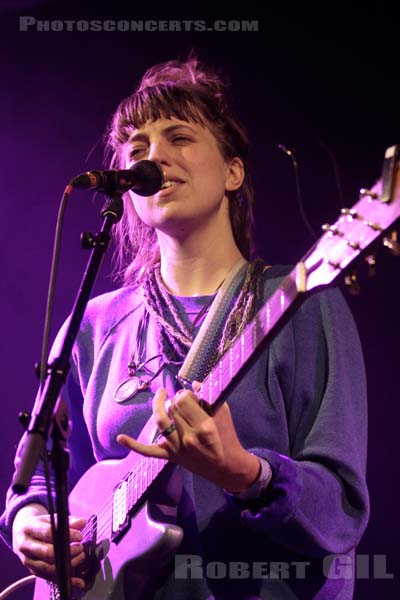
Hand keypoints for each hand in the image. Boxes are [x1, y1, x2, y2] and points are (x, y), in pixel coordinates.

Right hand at [12, 503, 86, 589]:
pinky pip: (49, 577)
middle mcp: (26, 546)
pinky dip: (64, 578)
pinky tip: (77, 580)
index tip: (79, 536)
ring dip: (67, 564)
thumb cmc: (39, 525)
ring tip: (80, 556)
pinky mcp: (33, 571)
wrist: (21, 533)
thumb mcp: (51, 518)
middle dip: (67, 552)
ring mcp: (28, 560)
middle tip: (80, 547)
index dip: (66, 535)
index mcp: (29, 528)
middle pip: (47, 553)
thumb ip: (68, 521)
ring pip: (48, 567)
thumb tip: (83, 522)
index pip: (48, 533)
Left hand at [117, 386, 259, 492]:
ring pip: (161, 421)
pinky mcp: (170, 457)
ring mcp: (177, 449)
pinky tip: (120, 438)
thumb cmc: (226, 437)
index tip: (191, 395)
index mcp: (204, 426)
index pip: (184, 400)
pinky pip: (149, 452)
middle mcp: (188, 438)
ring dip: (160, 406)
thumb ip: (207, 397)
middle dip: (177, 399)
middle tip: (184, 400)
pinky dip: (134, 445)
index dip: (185, 394)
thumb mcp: (223, 413)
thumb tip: (192, 384)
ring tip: (161, 395)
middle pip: (172, 408)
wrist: (226, 467)